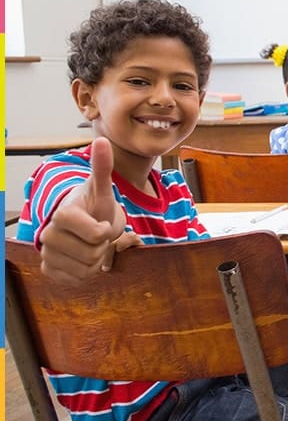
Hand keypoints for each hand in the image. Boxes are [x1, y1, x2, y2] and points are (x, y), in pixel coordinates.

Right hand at [37, 137, 136, 285]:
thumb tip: (101, 140)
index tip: (102, 222)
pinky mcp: (49, 270)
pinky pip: (76, 280)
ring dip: (96, 260)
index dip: (106, 231)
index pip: (96, 234)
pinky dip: (86, 272)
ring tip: (91, 245)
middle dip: (102, 246)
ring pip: (86, 270)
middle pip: (92, 255)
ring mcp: (47, 254)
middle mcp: (48, 235)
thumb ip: (102, 167)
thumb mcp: (101, 189)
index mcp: (62, 215)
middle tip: (97, 235)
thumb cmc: (92, 206)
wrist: (81, 223)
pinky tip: (82, 258)